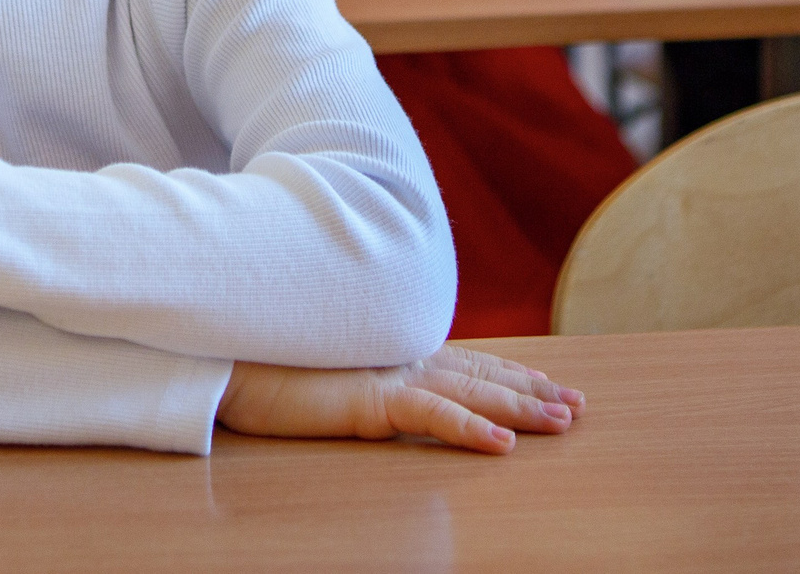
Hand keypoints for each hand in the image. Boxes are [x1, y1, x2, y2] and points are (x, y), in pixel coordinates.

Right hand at [216, 346, 581, 455]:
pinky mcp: (369, 398)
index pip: (465, 365)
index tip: (550, 386)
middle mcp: (400, 358)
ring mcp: (388, 375)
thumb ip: (362, 376)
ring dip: (521, 408)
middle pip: (482, 376)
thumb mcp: (326, 372)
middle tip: (577, 406)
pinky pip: (432, 416)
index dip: (511, 375)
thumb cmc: (263, 361)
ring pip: (472, 393)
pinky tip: (503, 446)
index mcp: (392, 353)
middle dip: (533, 391)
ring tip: (563, 421)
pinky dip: (471, 428)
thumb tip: (382, 389)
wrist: (222, 353)